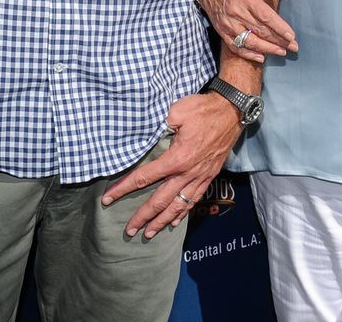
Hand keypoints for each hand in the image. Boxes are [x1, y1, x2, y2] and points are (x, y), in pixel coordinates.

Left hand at [103, 93, 240, 238]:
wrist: (232, 111)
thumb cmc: (203, 109)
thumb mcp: (178, 111)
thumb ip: (160, 124)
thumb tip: (146, 131)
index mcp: (176, 158)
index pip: (144, 177)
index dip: (124, 188)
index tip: (108, 199)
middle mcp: (187, 173)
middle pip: (160, 201)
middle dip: (143, 217)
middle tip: (129, 230)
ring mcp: (199, 176)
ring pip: (178, 206)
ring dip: (162, 221)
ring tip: (149, 233)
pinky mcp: (209, 175)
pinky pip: (194, 200)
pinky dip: (183, 213)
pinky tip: (175, 222)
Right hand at [198, 0, 296, 62]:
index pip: (266, 16)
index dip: (280, 28)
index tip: (291, 36)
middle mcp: (236, 11)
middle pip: (260, 31)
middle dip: (279, 41)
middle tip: (294, 47)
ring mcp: (227, 22)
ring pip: (249, 41)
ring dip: (267, 49)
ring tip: (281, 52)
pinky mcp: (221, 29)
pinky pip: (235, 46)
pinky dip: (248, 54)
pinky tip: (261, 57)